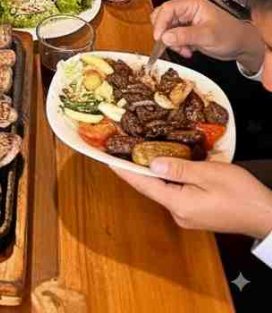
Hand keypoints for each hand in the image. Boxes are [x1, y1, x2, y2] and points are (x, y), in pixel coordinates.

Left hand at [112, 159, 271, 240]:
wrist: (265, 216)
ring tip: (139, 149)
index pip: (143, 185)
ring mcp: (187, 215)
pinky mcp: (196, 213)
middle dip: (137, 167)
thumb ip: (178, 168)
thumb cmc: (240, 193)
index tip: (105, 158)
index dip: (123, 170)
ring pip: (164, 188)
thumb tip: (151, 162)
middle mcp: (178, 213)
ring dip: (153, 170)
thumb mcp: (209, 174)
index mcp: (178, 204)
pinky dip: (168, 176)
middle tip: (122, 145)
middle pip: (151, 186)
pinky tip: (166, 162)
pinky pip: (175, 192)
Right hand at [151, 0, 264, 70]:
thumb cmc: (229, 36)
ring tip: (185, 50)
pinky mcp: (186, 29)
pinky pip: (173, 36)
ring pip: (166, 28)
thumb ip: (185, 36)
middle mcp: (186, 9)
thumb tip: (164, 37)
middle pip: (163, 17)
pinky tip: (188, 51)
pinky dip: (177, 45)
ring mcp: (186, 19)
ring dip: (172, 42)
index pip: (167, 9)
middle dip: (165, 33)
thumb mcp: (207, 36)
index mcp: (191, 3)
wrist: (241, 45)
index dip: (160, 23)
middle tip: (173, 46)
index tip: (158, 38)